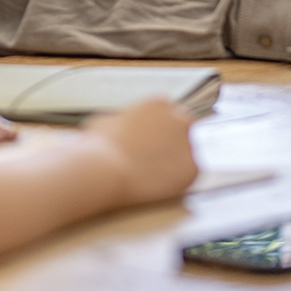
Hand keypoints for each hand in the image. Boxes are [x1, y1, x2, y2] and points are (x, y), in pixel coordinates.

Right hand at [83, 98, 197, 204]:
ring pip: (187, 154)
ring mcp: (189, 143)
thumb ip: (125, 122)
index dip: (158, 133)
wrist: (103, 170)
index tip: (148, 145)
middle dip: (170, 145)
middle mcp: (180, 120)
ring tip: (151, 176)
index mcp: (160, 105)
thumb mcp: (108, 121)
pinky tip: (157, 185)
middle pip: (182, 131)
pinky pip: (189, 174)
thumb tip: (121, 129)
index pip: (168, 116)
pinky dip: (177, 181)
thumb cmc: (97, 146)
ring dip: (174, 163)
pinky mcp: (193, 168)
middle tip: (152, 162)